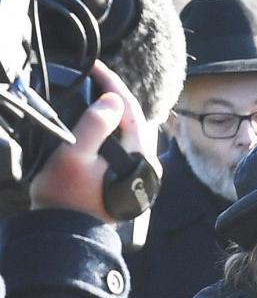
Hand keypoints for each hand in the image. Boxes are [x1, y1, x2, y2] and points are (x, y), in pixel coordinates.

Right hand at [29, 64, 152, 222]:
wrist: (69, 230)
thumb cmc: (67, 196)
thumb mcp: (75, 154)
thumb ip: (95, 125)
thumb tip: (113, 100)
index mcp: (139, 155)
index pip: (131, 109)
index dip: (113, 83)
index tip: (95, 66)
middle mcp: (147, 163)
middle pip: (136, 118)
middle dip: (116, 93)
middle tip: (95, 75)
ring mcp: (141, 171)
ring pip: (133, 130)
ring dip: (117, 109)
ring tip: (97, 91)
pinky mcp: (130, 176)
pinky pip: (127, 142)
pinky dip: (115, 126)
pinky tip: (103, 119)